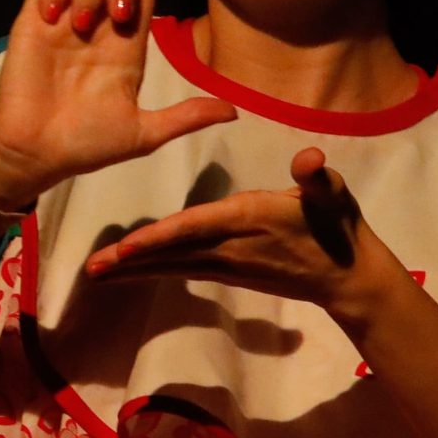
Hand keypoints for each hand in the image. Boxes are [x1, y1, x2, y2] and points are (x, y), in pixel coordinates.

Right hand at [0, 0, 239, 207]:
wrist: (38, 154)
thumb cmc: (87, 145)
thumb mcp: (143, 134)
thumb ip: (184, 117)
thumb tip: (233, 112)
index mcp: (125, 46)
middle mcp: (97, 27)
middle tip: (116, 15)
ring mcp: (64, 23)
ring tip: (81, 22)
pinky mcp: (32, 24)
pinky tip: (52, 17)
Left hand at [81, 147, 400, 322]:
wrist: (346, 276)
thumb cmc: (338, 227)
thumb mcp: (333, 194)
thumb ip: (317, 177)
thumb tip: (311, 161)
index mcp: (247, 219)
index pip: (194, 228)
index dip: (158, 238)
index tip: (126, 248)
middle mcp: (229, 246)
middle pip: (171, 253)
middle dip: (130, 261)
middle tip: (91, 268)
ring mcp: (226, 264)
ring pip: (171, 266)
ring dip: (133, 270)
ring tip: (95, 274)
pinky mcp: (227, 273)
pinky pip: (181, 271)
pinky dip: (152, 272)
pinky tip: (129, 273)